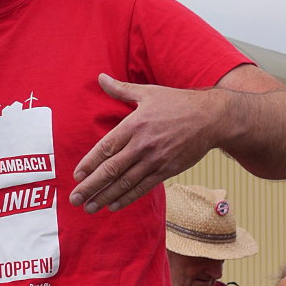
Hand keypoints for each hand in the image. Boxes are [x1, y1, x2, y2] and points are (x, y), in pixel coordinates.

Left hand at [69, 74, 220, 212]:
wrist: (211, 118)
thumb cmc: (178, 103)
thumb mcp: (148, 92)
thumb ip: (121, 89)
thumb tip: (100, 77)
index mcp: (135, 125)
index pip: (106, 148)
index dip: (89, 164)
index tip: (76, 176)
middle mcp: (143, 144)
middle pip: (111, 170)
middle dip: (91, 186)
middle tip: (74, 198)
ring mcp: (155, 160)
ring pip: (125, 182)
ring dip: (105, 196)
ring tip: (89, 207)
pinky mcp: (168, 170)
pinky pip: (143, 187)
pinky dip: (127, 198)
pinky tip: (114, 205)